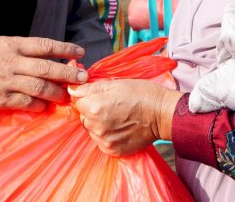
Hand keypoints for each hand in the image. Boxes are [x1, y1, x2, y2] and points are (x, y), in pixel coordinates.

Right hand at [0, 37, 88, 111]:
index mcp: (11, 44)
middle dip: (68, 73)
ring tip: (66, 97)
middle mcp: (11, 61)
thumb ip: (18, 49)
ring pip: (39, 87)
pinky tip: (44, 107)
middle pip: (47, 67)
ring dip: (56, 93)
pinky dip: (38, 105)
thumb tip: (44, 56)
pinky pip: (24, 103)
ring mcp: (6, 81)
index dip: (65, 48)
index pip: (44, 45)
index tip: (80, 52)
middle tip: (83, 78)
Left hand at [69, 80, 184, 155]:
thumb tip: (72, 90)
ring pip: (92, 130)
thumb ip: (90, 88)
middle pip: (84, 118)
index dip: (89, 98)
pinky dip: (108, 136)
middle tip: (112, 107)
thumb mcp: (114, 83)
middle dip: (93, 112)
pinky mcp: (113, 150)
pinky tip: (120, 128)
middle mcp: (96, 126)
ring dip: (100, 125)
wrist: (162, 113)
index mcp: (94, 107)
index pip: (78, 103)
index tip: (102, 97)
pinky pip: (102, 142)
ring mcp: (105, 140)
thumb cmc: (141, 94)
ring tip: (118, 118)